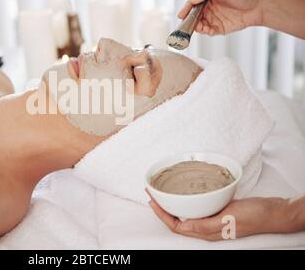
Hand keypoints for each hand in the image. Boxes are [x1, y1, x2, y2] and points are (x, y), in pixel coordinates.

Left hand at [145, 188, 290, 240]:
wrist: (272, 212)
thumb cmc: (252, 216)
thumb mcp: (227, 219)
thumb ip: (204, 224)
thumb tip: (183, 226)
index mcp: (206, 232)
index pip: (175, 226)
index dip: (161, 214)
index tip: (151, 200)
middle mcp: (206, 228)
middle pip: (177, 221)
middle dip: (162, 209)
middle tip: (152, 194)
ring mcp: (212, 220)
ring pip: (186, 215)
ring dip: (172, 205)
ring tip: (163, 193)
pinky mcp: (218, 212)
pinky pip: (197, 208)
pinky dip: (187, 200)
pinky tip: (185, 192)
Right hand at [179, 0, 262, 35]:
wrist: (257, 7)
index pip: (192, 5)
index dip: (186, 10)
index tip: (181, 15)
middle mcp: (208, 10)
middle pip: (193, 17)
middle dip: (189, 21)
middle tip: (188, 24)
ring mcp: (212, 20)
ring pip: (199, 26)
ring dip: (197, 28)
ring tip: (200, 27)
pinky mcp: (218, 29)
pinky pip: (208, 32)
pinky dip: (205, 32)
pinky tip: (208, 30)